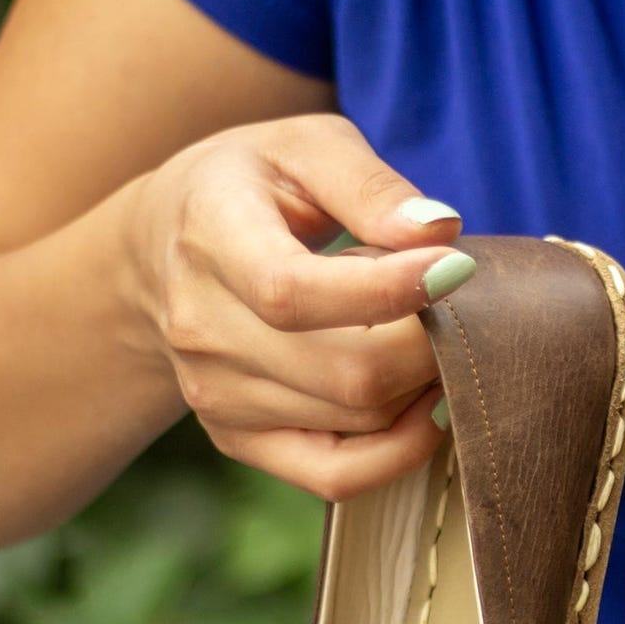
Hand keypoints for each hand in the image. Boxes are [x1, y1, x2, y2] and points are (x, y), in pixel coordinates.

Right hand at [126, 113, 473, 499]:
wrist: (163, 249)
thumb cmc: (253, 186)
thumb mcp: (304, 146)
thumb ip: (370, 183)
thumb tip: (439, 233)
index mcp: (210, 238)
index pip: (295, 292)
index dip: (388, 292)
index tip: (458, 268)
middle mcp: (202, 328)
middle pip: (346, 373)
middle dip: (428, 346)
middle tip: (461, 310)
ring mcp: (215, 395)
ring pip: (357, 420)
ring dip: (419, 387)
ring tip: (428, 338)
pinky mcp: (239, 439)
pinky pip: (337, 476)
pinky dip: (399, 449)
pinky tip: (425, 404)